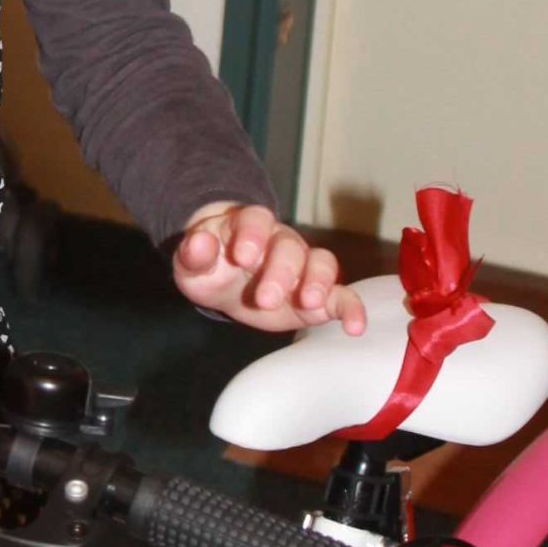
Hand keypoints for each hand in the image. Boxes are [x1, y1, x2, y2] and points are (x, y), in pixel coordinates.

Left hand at [172, 204, 365, 333]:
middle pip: (289, 247)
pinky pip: (341, 296)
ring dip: (318, 283)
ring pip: (322, 264)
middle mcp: (282, 241)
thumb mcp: (193, 262)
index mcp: (249, 226)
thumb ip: (194, 253)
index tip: (243, 256)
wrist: (227, 278)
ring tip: (309, 304)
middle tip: (265, 299)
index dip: (252, 234)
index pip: (256, 219)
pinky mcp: (319, 294)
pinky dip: (351, 308)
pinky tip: (354, 327)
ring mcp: (304, 266)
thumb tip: (198, 242)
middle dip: (281, 271)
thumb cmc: (212, 266)